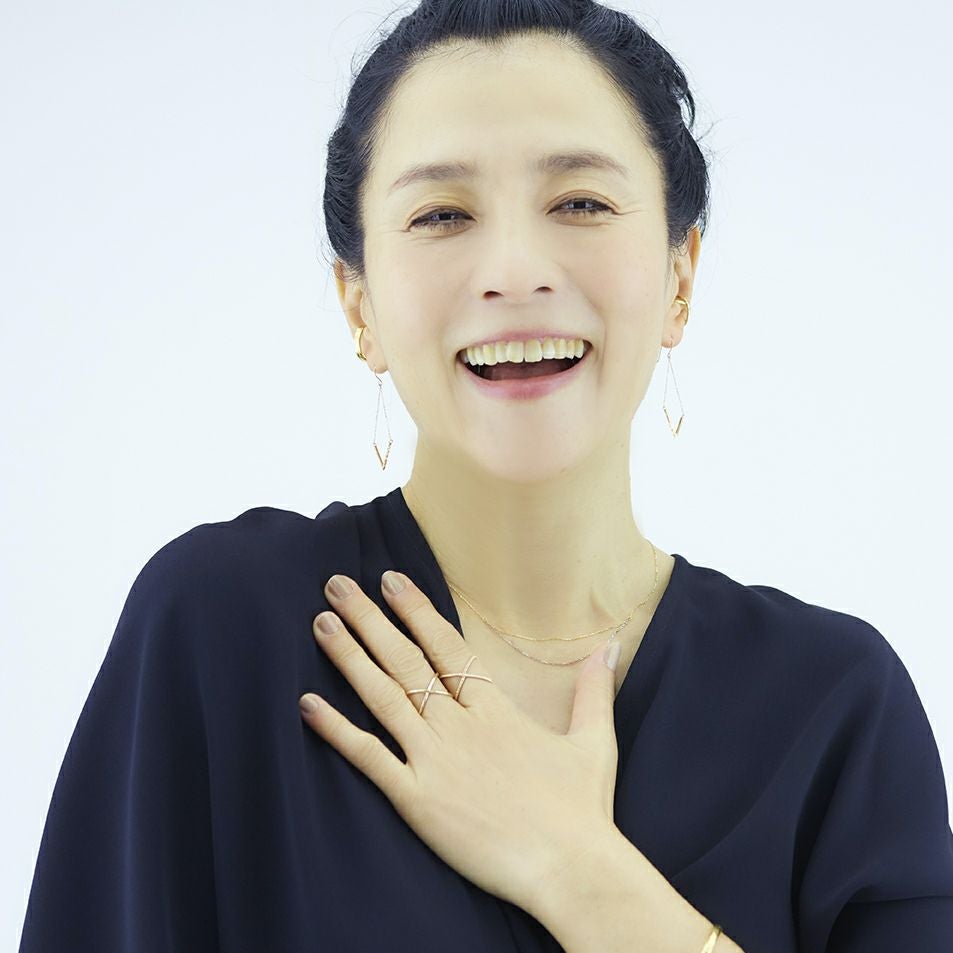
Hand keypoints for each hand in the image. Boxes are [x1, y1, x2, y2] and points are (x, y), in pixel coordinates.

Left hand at [298, 570, 623, 914]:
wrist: (571, 868)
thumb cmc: (584, 809)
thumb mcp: (596, 740)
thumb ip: (594, 688)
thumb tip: (610, 645)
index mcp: (496, 708)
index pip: (447, 646)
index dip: (416, 610)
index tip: (390, 580)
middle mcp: (461, 725)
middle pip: (407, 660)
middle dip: (370, 619)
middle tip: (336, 585)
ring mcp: (435, 760)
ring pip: (384, 697)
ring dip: (350, 657)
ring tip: (322, 622)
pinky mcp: (418, 800)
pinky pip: (370, 759)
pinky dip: (337, 730)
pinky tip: (308, 704)